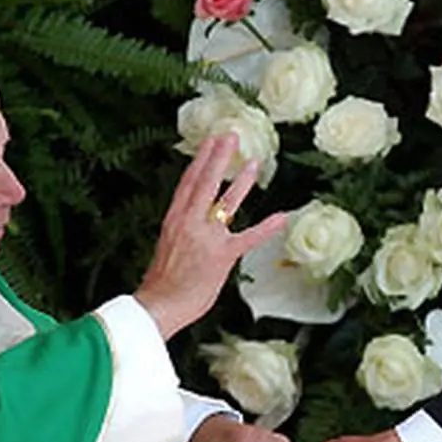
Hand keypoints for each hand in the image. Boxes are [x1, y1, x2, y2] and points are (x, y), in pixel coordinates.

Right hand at [137, 134, 285, 338]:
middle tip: (231, 135)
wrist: (159, 305)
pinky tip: (282, 216)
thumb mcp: (167, 248)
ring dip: (241, 182)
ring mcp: (206, 237)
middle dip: (219, 157)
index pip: (188, 183)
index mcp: (174, 219)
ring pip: (226, 202)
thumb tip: (192, 228)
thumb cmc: (161, 284)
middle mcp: (189, 222)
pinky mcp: (222, 255)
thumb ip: (183, 233)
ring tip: (254, 163)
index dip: (201, 160)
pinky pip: (248, 237)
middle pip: (205, 182)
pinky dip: (267, 227)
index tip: (209, 141)